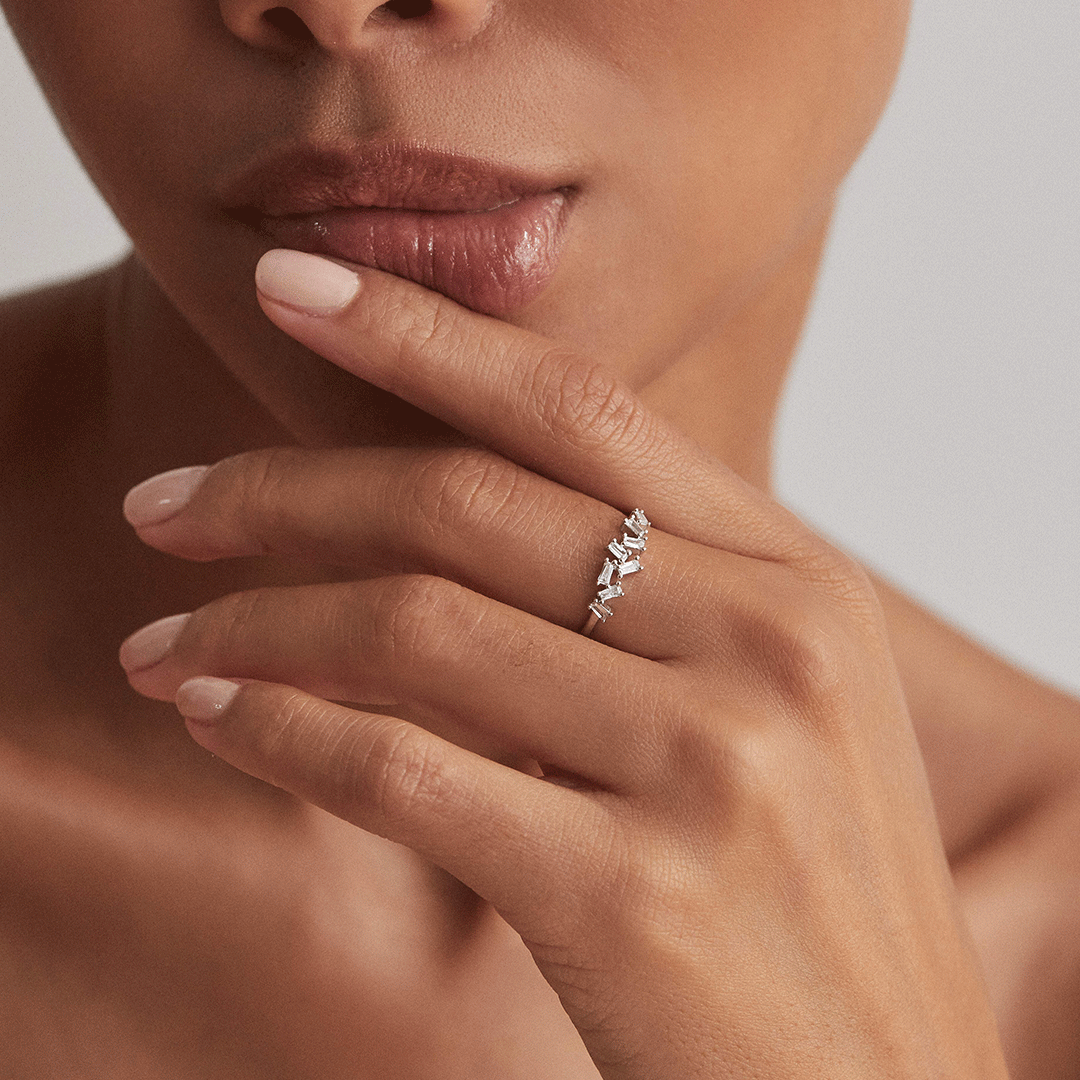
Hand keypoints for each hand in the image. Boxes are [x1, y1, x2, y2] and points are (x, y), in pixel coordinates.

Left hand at [120, 250, 1007, 1078]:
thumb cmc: (806, 890)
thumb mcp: (763, 708)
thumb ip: (638, 602)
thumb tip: (438, 521)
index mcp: (800, 582)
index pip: (580, 409)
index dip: (423, 335)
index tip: (293, 288)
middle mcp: (766, 647)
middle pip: (472, 507)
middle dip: (287, 490)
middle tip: (168, 506)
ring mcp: (708, 765)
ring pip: (417, 630)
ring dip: (258, 626)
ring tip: (165, 639)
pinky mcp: (632, 895)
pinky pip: (405, 772)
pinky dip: (282, 732)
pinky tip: (216, 717)